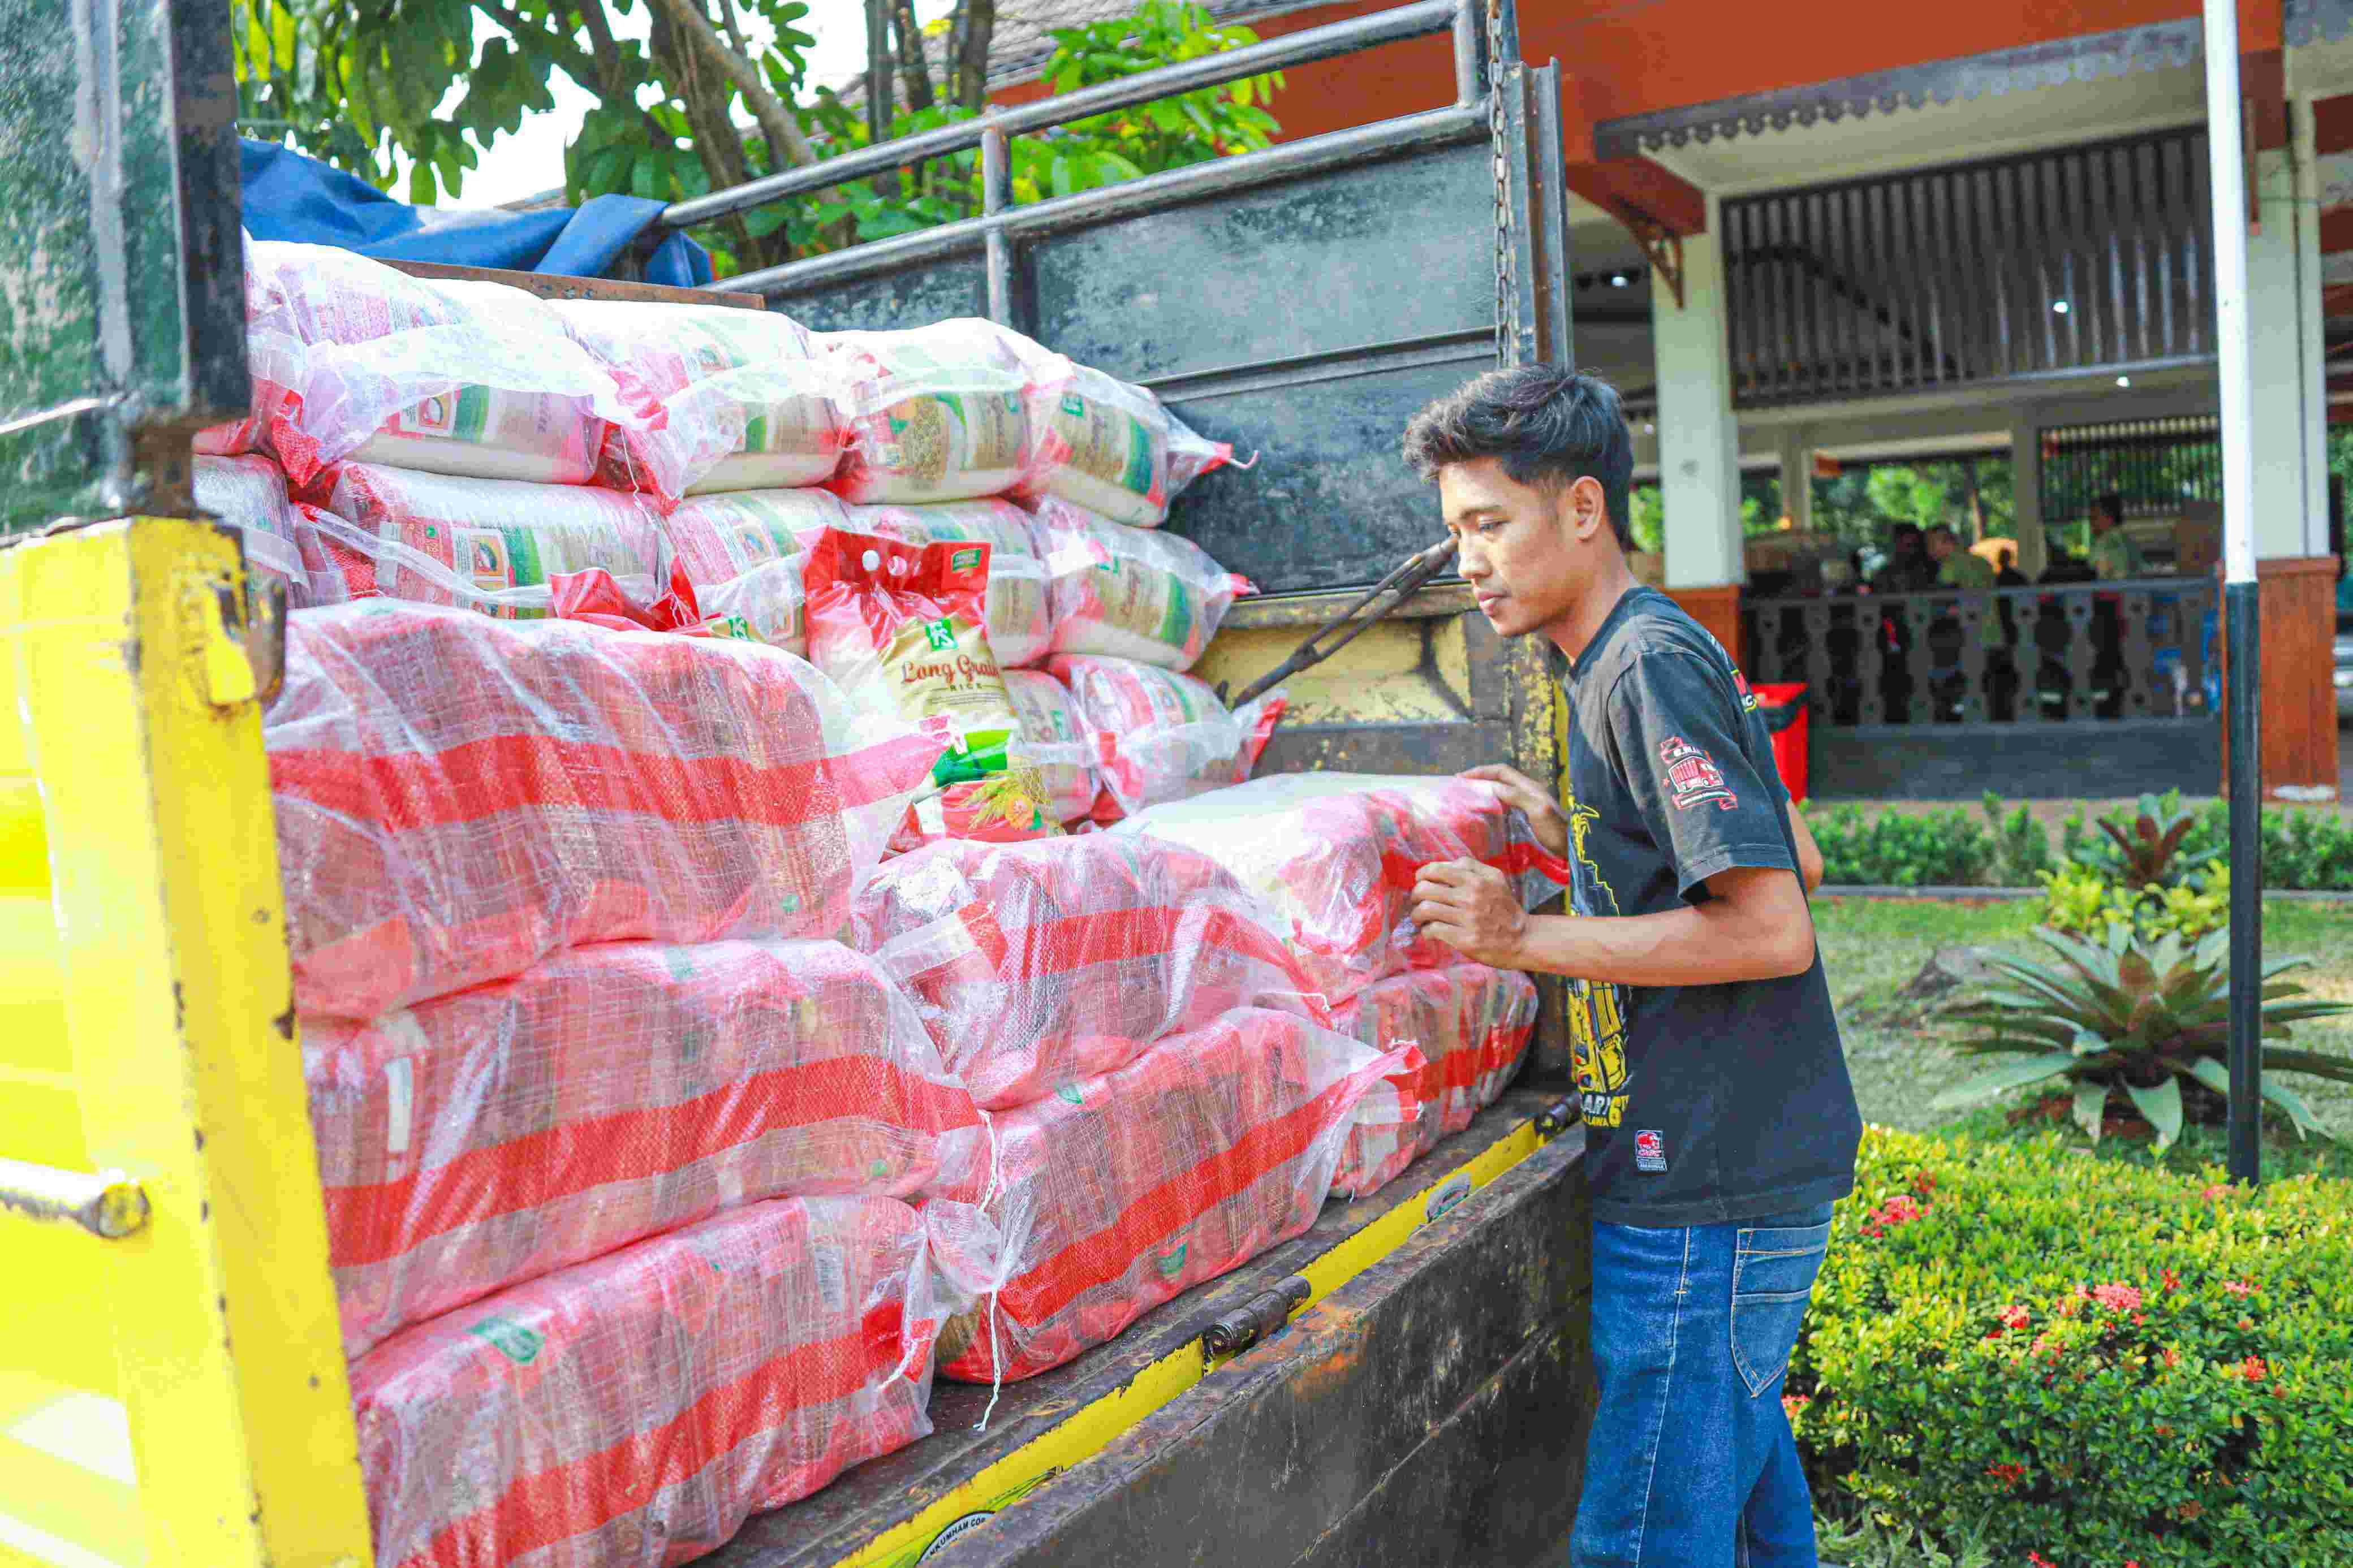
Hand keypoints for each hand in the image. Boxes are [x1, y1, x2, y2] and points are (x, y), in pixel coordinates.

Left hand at [1410, 859, 1529, 967]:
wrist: (1523, 938)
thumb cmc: (1505, 908)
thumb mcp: (1495, 879)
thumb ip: (1471, 867)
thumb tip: (1443, 866)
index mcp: (1477, 879)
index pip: (1436, 870)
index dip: (1422, 875)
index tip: (1420, 881)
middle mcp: (1471, 897)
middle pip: (1425, 889)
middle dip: (1415, 896)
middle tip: (1417, 902)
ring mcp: (1468, 919)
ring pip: (1425, 910)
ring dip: (1416, 915)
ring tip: (1419, 919)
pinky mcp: (1465, 940)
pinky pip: (1433, 930)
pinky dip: (1426, 931)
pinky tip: (1430, 932)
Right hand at [1458, 763, 1568, 860]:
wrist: (1573, 850)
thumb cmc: (1557, 832)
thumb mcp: (1538, 811)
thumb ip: (1517, 796)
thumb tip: (1492, 786)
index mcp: (1530, 787)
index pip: (1502, 771)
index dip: (1481, 771)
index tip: (1461, 777)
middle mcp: (1528, 792)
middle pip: (1501, 778)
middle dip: (1480, 778)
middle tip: (1461, 786)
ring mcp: (1528, 804)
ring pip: (1502, 790)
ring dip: (1485, 789)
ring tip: (1468, 796)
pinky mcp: (1527, 816)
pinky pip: (1505, 803)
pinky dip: (1491, 802)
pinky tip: (1484, 812)